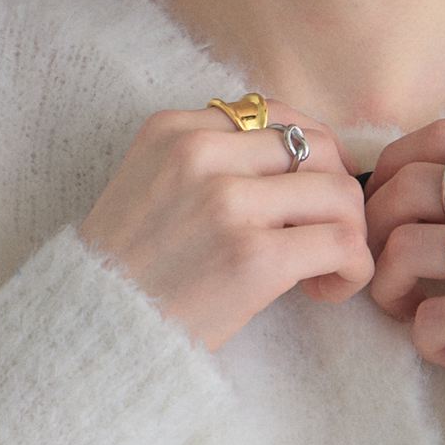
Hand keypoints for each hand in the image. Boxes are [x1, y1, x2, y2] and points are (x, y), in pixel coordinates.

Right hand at [77, 98, 370, 353]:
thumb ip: (211, 161)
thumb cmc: (130, 270)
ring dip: (350, 234)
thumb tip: (299, 160)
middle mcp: (200, 154)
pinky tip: (324, 290)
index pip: (276, 114)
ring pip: (340, 193)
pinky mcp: (253, 256)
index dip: (308, 155)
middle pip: (319, 148)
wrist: (92, 331)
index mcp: (174, 129)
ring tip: (323, 269)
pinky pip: (341, 243)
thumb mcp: (152, 184)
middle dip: (337, 194)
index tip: (307, 194)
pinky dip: (351, 269)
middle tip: (323, 236)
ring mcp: (227, 203)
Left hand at [362, 119, 444, 372]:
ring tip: (410, 314)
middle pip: (412, 188)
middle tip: (384, 268)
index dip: (393, 164)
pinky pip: (431, 317)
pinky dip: (426, 342)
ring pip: (407, 249)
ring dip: (390, 289)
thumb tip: (411, 180)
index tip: (380, 202)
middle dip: (376, 231)